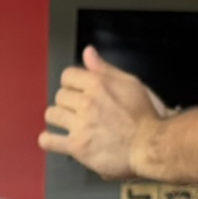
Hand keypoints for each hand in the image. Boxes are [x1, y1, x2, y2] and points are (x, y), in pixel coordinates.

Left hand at [38, 47, 163, 180]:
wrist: (150, 145)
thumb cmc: (144, 116)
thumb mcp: (129, 83)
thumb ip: (105, 68)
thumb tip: (87, 52)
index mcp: (98, 84)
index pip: (67, 75)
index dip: (72, 83)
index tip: (77, 91)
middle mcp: (87, 102)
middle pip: (60, 95)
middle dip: (68, 102)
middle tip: (78, 110)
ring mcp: (80, 125)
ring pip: (52, 114)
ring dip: (58, 118)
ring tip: (68, 123)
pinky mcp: (77, 146)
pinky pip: (49, 141)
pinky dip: (48, 140)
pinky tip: (53, 139)